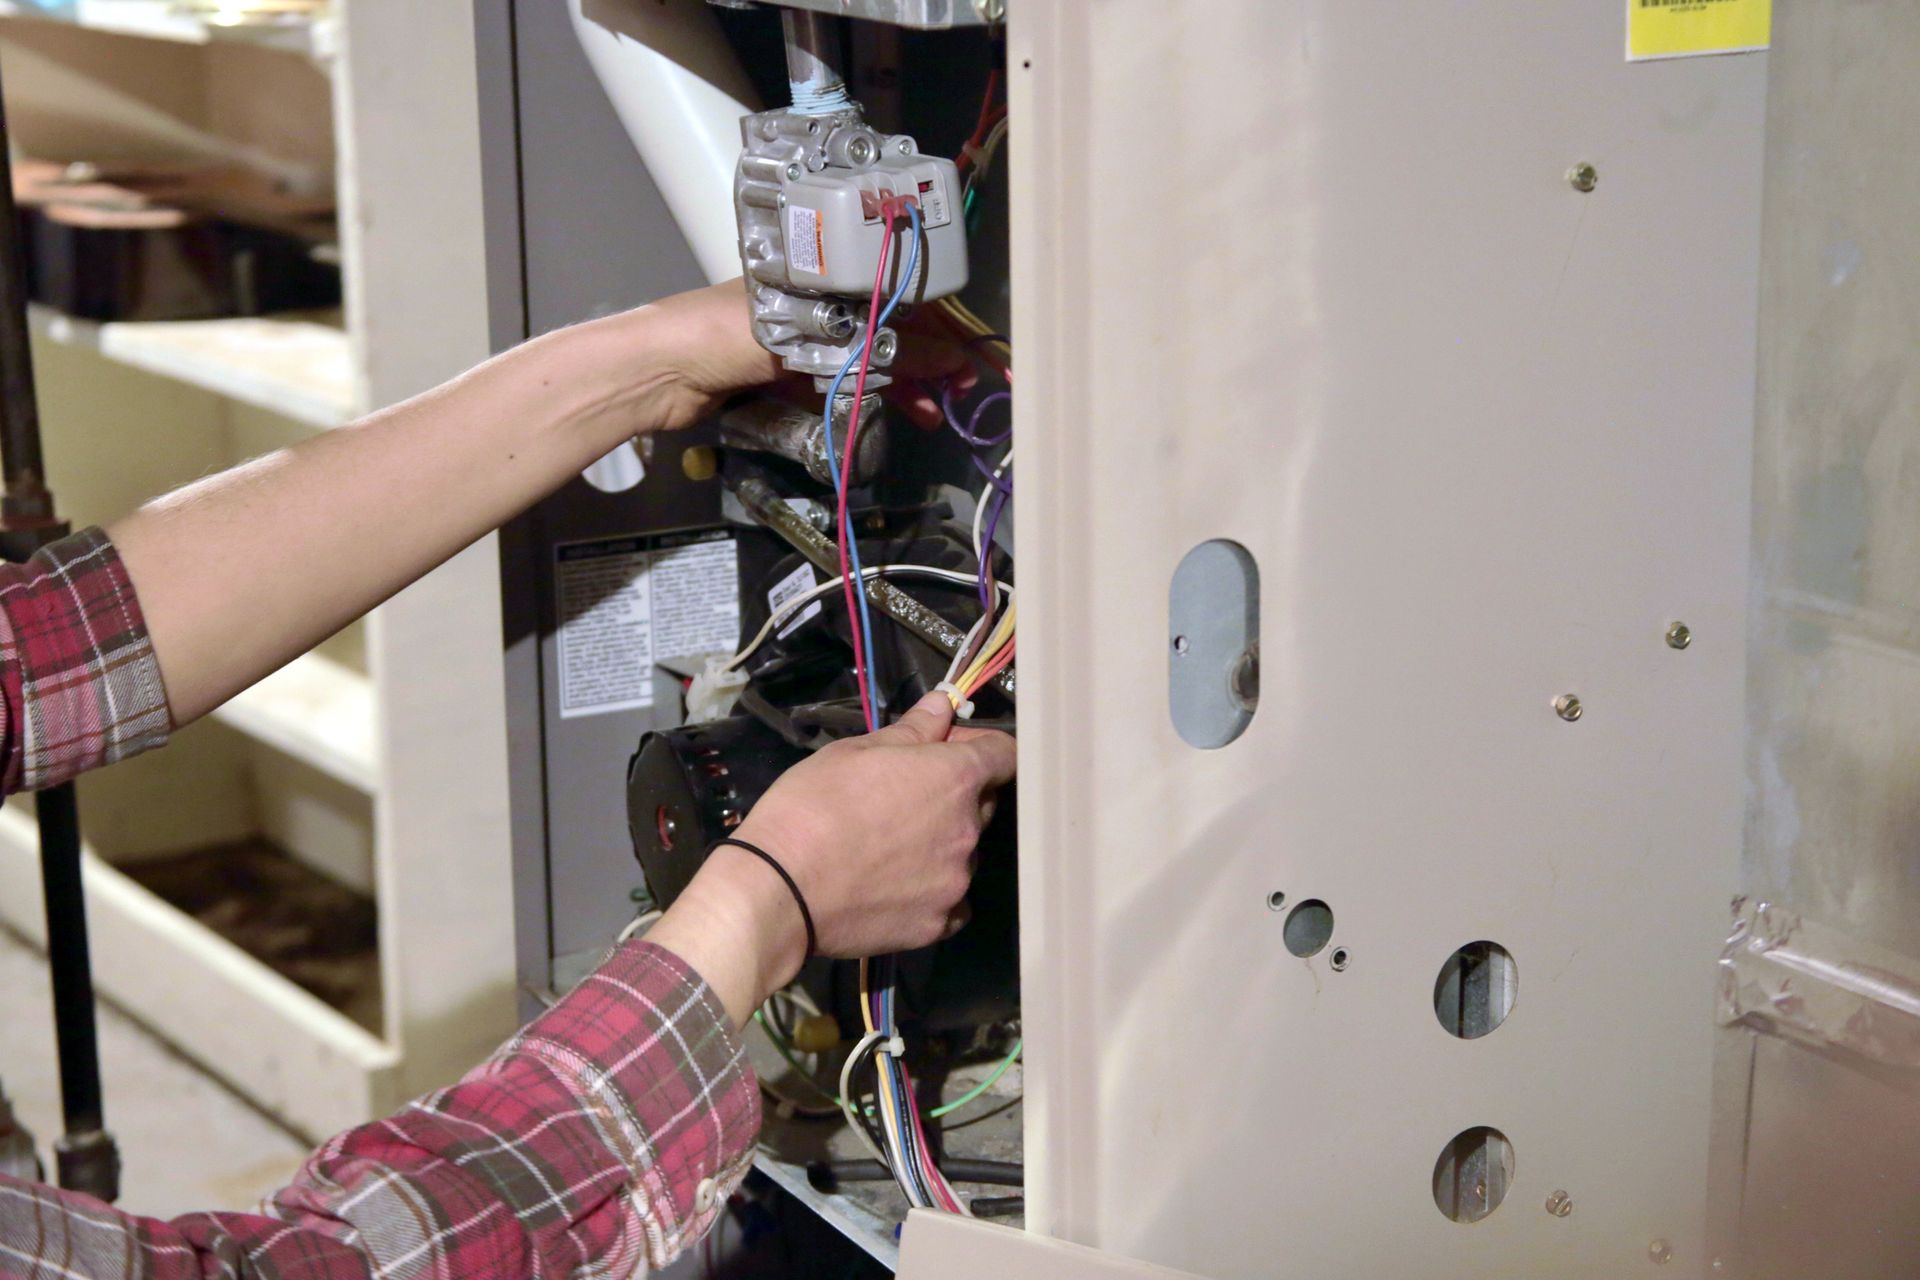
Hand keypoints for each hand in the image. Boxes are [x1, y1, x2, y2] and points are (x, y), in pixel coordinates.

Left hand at [635, 281, 974, 434]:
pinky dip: (868, 399)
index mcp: (825, 276)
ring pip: (870, 361)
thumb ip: (882, 351)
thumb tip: (947, 360)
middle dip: (932, 361)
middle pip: (890, 331)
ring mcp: (801, 341)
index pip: (901, 297)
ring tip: (934, 415)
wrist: (657, 370)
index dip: (943, 327)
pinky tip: (892, 414)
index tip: (974, 355)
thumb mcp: (812, 338)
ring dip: (905, 387)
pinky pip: (841, 385)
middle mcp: (818, 304)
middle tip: (965, 391)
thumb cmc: (723, 332)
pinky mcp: (785, 376)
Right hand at [644, 693, 1015, 1024]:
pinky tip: (895, 886)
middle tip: (903, 796)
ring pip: (963, 854)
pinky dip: (932, 891)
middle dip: (955, 795)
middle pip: (983, 804)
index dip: (983, 746)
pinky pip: (951, 903)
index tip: (950, 748)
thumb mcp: (854, 751)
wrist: (779, 889)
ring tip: (886, 847)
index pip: (1005, 755)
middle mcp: (968, 831)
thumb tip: (943, 706)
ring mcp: (956, 883)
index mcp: (954, 779)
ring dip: (940, 843)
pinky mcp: (936, 926)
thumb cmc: (811, 807)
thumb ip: (911, 730)